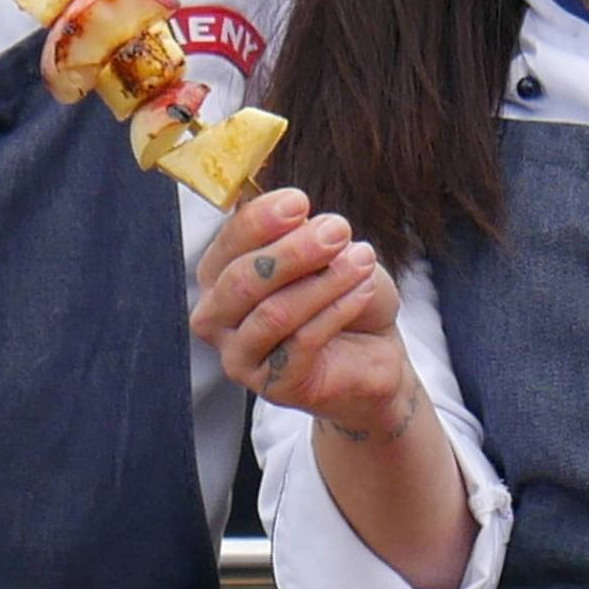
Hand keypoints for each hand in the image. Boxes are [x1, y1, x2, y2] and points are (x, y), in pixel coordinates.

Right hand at [191, 189, 409, 435]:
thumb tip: (298, 218)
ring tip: (362, 259)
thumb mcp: (323, 255)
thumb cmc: (338, 298)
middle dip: (294, 251)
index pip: (227, 243)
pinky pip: (303, 342)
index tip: (299, 201)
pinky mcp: (273, 386)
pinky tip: (363, 289)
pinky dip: (337, 309)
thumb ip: (301, 235)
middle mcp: (216, 318)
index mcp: (219, 276)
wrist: (371, 352)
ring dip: (324, 281)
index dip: (260, 220)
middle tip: (337, 230)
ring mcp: (239, 357)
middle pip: (242, 280)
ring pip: (274, 313)